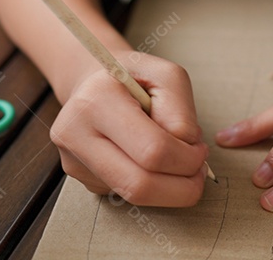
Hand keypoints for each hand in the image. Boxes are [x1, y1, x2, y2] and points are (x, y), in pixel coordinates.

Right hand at [50, 50, 209, 206]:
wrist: (93, 82)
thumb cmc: (133, 77)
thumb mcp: (167, 76)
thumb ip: (180, 112)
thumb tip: (186, 150)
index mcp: (96, 100)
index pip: (152, 151)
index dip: (187, 159)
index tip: (200, 150)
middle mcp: (74, 133)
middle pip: (139, 185)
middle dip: (181, 187)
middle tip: (198, 172)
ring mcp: (72, 159)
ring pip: (132, 197)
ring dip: (168, 189)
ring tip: (179, 164)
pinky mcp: (78, 176)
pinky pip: (123, 194)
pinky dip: (148, 184)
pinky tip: (148, 161)